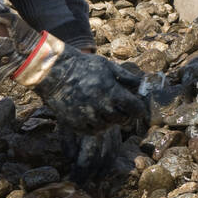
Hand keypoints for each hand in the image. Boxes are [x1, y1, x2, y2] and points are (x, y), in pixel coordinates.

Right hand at [36, 46, 150, 132]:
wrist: (54, 73)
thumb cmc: (83, 66)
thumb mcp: (107, 66)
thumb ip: (126, 77)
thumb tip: (143, 85)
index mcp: (111, 91)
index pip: (135, 108)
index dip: (139, 109)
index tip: (138, 108)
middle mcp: (101, 106)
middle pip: (123, 120)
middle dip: (125, 115)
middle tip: (121, 109)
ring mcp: (88, 116)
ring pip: (108, 127)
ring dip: (110, 120)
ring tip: (104, 109)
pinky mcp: (76, 123)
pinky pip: (93, 131)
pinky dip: (96, 126)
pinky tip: (94, 115)